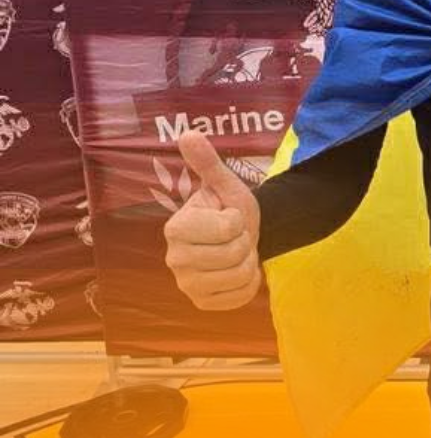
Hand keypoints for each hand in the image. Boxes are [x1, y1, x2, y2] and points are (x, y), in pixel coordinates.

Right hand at [163, 131, 261, 310]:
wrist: (240, 237)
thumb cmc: (230, 208)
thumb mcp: (226, 184)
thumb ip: (208, 163)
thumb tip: (188, 134)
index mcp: (175, 229)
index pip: (227, 228)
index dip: (237, 220)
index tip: (229, 216)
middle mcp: (174, 259)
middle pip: (233, 255)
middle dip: (244, 242)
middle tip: (235, 236)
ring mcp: (187, 285)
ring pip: (239, 276)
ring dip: (249, 262)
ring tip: (237, 251)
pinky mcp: (203, 303)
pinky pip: (241, 296)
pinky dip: (249, 283)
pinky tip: (238, 270)